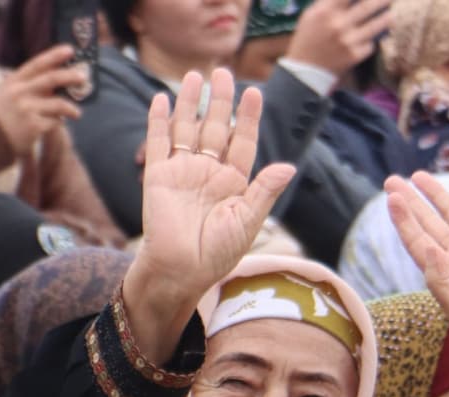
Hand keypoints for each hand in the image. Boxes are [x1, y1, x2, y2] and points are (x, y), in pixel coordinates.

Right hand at [0, 44, 88, 149]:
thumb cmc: (3, 117)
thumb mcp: (9, 94)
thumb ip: (29, 86)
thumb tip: (59, 82)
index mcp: (14, 82)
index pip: (37, 64)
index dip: (55, 56)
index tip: (70, 51)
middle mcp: (19, 93)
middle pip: (51, 79)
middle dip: (70, 77)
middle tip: (83, 78)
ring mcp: (26, 110)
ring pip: (58, 104)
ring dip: (71, 108)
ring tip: (77, 113)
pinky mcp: (33, 127)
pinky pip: (54, 122)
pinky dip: (57, 123)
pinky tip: (54, 125)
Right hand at [119, 69, 295, 363]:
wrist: (180, 271)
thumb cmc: (217, 254)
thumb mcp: (248, 222)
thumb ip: (264, 191)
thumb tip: (289, 166)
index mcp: (234, 183)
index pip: (243, 142)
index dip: (248, 118)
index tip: (255, 93)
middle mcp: (209, 173)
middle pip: (216, 128)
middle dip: (220, 101)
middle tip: (224, 73)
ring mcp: (183, 172)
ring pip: (188, 129)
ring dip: (190, 103)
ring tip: (195, 76)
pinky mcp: (159, 176)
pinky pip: (159, 142)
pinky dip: (158, 121)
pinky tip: (161, 99)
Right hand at [284, 0, 391, 79]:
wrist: (305, 72)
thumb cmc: (307, 39)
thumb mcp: (311, 15)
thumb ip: (329, 2)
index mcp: (325, 11)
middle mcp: (338, 24)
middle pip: (368, 5)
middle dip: (383, 0)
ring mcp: (348, 41)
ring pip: (376, 25)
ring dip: (387, 17)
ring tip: (392, 14)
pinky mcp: (354, 56)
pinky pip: (370, 45)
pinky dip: (370, 41)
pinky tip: (369, 39)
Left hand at [387, 171, 448, 396]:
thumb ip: (441, 282)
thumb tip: (427, 248)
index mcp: (445, 275)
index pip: (418, 243)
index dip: (403, 221)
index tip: (392, 199)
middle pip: (429, 224)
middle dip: (410, 203)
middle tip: (391, 181)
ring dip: (436, 195)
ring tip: (417, 176)